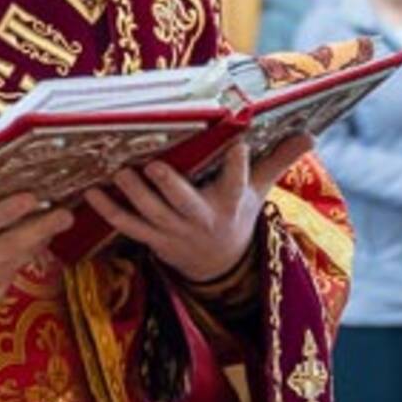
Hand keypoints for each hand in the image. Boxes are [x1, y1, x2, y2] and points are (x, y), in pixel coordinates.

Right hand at [0, 194, 72, 344]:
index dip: (10, 210)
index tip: (34, 196)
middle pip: (11, 246)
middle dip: (42, 228)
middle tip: (66, 212)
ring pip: (15, 264)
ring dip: (37, 244)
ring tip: (56, 224)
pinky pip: (5, 281)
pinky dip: (19, 263)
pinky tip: (30, 249)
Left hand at [84, 134, 314, 284]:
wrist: (220, 266)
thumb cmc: (237, 214)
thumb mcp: (259, 190)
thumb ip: (279, 160)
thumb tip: (311, 135)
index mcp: (231, 205)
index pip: (237, 183)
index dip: (237, 165)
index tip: (237, 143)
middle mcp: (202, 221)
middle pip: (185, 205)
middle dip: (171, 187)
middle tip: (155, 165)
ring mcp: (175, 233)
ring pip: (152, 215)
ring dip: (133, 194)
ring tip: (119, 171)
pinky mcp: (153, 240)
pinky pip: (128, 227)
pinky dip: (108, 211)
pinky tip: (91, 192)